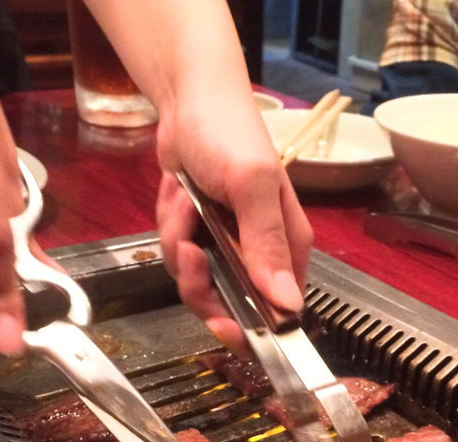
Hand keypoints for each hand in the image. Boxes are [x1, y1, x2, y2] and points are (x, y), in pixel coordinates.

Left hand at [85, 0, 313, 354]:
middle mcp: (261, 254)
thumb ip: (267, 245)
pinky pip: (177, 257)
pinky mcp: (200, 237)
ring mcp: (228, 247)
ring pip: (196, 281)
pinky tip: (178, 195)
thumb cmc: (229, 133)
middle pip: (228, 303)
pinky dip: (170, 228)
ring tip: (184, 203)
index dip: (248, 326)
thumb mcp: (252, 186)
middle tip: (188, 249)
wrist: (187, 99)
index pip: (278, 311)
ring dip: (179, 244)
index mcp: (287, 247)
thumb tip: (287, 304)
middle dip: (199, 279)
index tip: (221, 323)